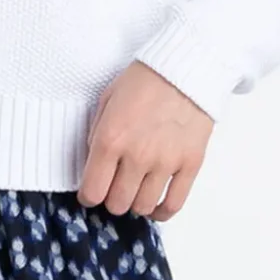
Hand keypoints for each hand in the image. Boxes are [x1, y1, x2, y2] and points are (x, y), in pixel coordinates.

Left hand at [76, 59, 213, 219]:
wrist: (185, 67)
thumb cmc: (144, 80)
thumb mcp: (106, 101)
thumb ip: (96, 135)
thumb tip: (94, 167)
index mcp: (111, 139)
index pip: (92, 192)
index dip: (89, 195)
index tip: (92, 190)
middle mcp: (137, 156)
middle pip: (117, 204)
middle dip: (112, 199)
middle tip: (116, 187)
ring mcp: (166, 162)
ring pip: (143, 207)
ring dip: (135, 203)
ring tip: (136, 190)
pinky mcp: (190, 164)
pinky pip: (174, 204)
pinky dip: (162, 211)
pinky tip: (155, 206)